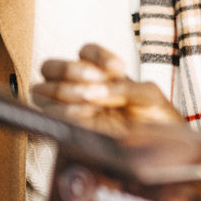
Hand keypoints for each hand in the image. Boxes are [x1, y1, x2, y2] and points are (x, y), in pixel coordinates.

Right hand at [32, 43, 182, 135]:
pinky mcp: (67, 128)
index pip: (84, 52)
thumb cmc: (154, 119)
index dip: (97, 56)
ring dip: (65, 90)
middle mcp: (80, 88)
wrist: (158, 148)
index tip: (119, 69)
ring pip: (42, 90)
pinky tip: (87, 112)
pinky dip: (66, 110)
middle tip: (94, 80)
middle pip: (49, 68)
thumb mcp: (147, 95)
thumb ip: (124, 87)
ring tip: (91, 99)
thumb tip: (96, 91)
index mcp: (99, 74)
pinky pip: (49, 114)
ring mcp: (70, 108)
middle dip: (68, 70)